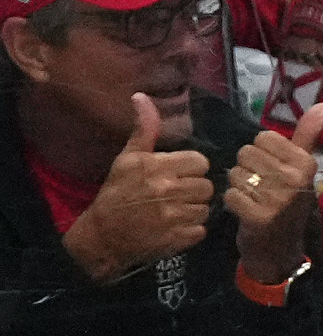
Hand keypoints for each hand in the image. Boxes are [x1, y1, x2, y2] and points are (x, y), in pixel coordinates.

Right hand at [63, 93, 213, 280]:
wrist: (103, 235)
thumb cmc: (116, 193)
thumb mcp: (127, 158)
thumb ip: (143, 130)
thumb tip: (141, 96)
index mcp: (157, 167)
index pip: (201, 162)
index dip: (192, 169)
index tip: (178, 174)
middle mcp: (168, 190)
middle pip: (207, 186)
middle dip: (194, 190)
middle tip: (176, 195)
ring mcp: (175, 216)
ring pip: (206, 208)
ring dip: (193, 210)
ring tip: (173, 211)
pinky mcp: (179, 238)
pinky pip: (201, 229)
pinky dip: (191, 230)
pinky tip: (173, 227)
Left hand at [223, 101, 322, 275]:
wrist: (281, 249)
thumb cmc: (288, 201)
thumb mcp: (301, 168)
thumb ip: (309, 135)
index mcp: (306, 164)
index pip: (262, 138)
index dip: (261, 153)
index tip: (273, 170)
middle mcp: (295, 180)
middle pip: (246, 154)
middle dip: (248, 169)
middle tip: (262, 187)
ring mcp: (278, 200)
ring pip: (235, 174)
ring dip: (239, 186)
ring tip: (254, 199)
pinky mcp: (259, 218)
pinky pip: (229, 195)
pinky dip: (233, 203)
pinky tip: (246, 212)